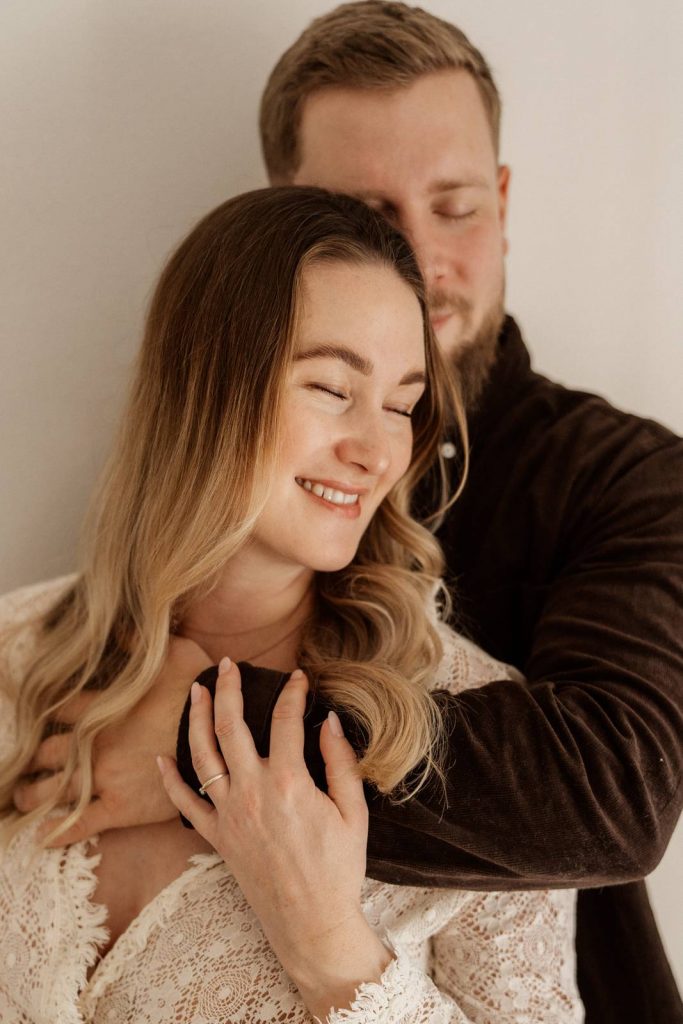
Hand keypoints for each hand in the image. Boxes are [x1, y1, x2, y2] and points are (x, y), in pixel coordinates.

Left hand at [14, 635, 212, 843]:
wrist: (222, 735)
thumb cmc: (199, 691)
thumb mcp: (174, 652)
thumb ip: (141, 641)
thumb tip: (122, 624)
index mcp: (104, 708)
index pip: (61, 709)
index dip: (48, 712)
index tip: (42, 717)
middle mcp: (95, 744)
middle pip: (49, 751)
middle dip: (36, 756)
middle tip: (29, 762)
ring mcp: (104, 777)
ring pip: (54, 789)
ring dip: (34, 793)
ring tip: (24, 796)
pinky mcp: (119, 807)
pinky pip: (80, 824)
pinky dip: (59, 832)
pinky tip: (43, 835)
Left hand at [158, 657, 391, 1019]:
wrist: (311, 923)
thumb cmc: (339, 868)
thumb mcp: (354, 812)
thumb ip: (341, 762)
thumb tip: (327, 720)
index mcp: (290, 782)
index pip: (287, 720)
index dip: (293, 692)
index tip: (298, 677)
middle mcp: (252, 791)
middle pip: (230, 726)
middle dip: (227, 689)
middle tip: (228, 664)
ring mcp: (229, 814)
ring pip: (201, 755)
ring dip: (195, 719)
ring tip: (195, 691)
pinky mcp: (217, 837)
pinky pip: (185, 803)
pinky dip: (171, 779)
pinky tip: (163, 757)